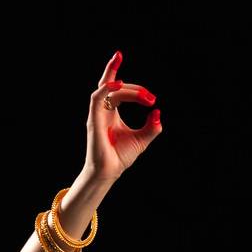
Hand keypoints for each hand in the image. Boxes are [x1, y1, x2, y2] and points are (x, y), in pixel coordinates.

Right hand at [84, 50, 161, 183]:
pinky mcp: (93, 120)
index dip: (125, 79)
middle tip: (150, 97)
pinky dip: (106, 89)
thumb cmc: (120, 157)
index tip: (140, 82)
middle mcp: (103, 109)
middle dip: (133, 87)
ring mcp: (96, 114)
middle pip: (112, 85)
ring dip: (126, 89)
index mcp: (111, 111)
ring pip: (108, 90)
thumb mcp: (142, 139)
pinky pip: (97, 98)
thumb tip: (158, 112)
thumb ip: (151, 126)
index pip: (115, 88)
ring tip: (143, 95)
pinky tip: (119, 86)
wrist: (109, 172)